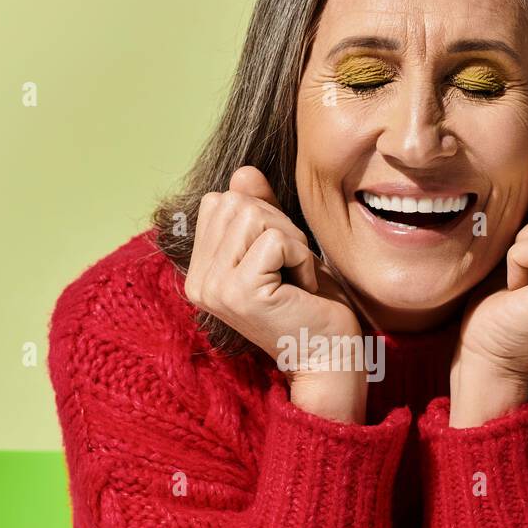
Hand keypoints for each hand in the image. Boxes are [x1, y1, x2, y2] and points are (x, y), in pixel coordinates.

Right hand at [184, 166, 367, 419]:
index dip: (262, 217)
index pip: (219, 202)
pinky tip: (302, 290)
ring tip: (295, 280)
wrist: (328, 356)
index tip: (278, 261)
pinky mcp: (240, 292)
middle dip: (279, 226)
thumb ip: (259, 210)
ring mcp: (215, 288)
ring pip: (256, 217)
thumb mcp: (282, 247)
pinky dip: (301, 259)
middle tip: (291, 271)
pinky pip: (276, 240)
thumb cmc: (310, 304)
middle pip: (236, 204)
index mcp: (199, 271)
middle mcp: (198, 281)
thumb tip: (244, 171)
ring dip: (291, 243)